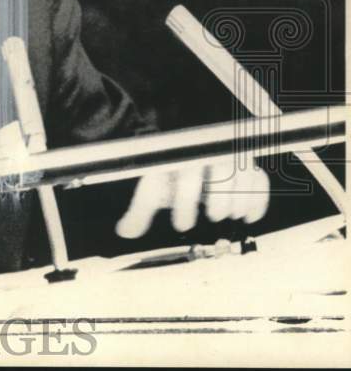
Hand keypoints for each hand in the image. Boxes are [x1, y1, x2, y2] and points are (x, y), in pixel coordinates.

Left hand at [116, 162, 269, 238]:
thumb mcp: (154, 187)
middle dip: (215, 197)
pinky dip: (257, 199)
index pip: (183, 175)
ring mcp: (228, 156)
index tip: (182, 226)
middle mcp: (205, 153)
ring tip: (227, 214)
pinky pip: (259, 179)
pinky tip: (248, 217)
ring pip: (241, 172)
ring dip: (237, 198)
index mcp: (179, 157)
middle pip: (220, 170)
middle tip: (211, 216)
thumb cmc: (172, 174)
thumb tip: (124, 232)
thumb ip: (140, 210)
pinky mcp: (246, 164)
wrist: (191, 150)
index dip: (184, 203)